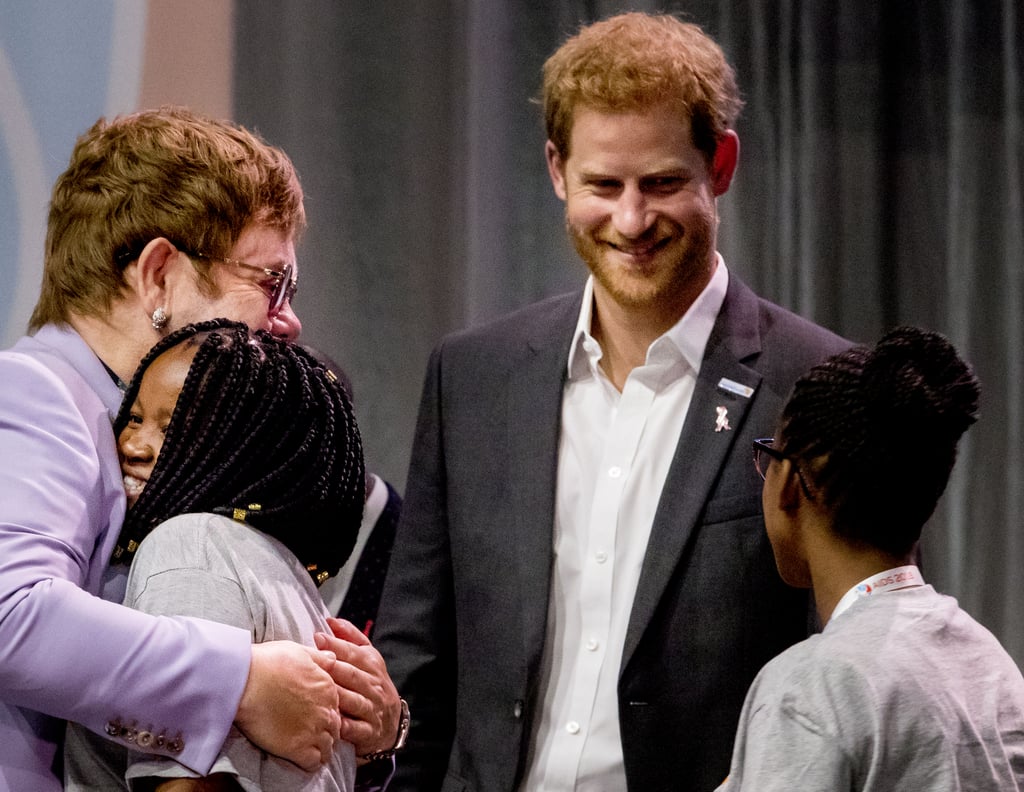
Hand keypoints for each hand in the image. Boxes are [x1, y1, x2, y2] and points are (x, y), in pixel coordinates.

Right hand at [234, 641, 340, 770]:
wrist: (244, 681)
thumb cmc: (268, 662)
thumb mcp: (299, 651)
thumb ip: (319, 658)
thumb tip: (333, 658)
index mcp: (328, 687)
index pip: (336, 706)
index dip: (325, 711)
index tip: (313, 713)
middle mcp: (326, 710)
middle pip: (335, 726)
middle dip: (325, 730)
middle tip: (309, 731)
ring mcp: (314, 730)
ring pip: (328, 746)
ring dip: (320, 747)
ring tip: (306, 746)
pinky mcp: (298, 748)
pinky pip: (314, 762)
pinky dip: (311, 762)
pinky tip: (301, 757)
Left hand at [315, 617, 401, 757]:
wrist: (391, 724)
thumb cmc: (372, 686)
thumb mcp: (368, 659)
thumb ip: (351, 638)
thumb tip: (331, 621)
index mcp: (373, 665)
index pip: (355, 653)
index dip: (336, 645)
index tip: (317, 638)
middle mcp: (374, 686)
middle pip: (352, 675)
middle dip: (332, 668)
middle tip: (312, 661)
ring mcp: (372, 709)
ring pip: (352, 700)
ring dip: (335, 695)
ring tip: (315, 690)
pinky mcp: (369, 732)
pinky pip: (354, 728)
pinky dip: (342, 725)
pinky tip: (328, 720)